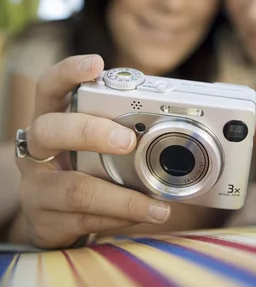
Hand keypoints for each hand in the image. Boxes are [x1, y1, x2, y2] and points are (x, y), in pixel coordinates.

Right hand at [10, 55, 170, 247]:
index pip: (50, 86)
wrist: (54, 218)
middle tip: (129, 140)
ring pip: (75, 189)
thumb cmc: (85, 166)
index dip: (68, 72)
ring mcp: (35, 187)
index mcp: (52, 118)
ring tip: (157, 205)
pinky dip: (119, 219)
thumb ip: (124, 126)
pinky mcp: (43, 223)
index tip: (96, 63)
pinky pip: (85, 221)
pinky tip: (141, 217)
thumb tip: (187, 116)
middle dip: (92, 133)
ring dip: (122, 198)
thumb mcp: (96, 142)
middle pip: (51, 130)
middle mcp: (37, 149)